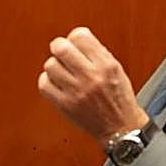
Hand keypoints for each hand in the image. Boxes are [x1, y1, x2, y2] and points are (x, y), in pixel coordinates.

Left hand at [38, 27, 148, 142]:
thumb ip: (97, 52)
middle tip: (62, 53)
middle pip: (61, 48)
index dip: (75, 37)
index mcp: (106, 66)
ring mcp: (77, 92)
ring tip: (63, 72)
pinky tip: (57, 83)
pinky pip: (44, 85)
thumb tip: (77, 38)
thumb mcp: (116, 69)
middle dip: (59, 47)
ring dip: (54, 66)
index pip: (80, 36)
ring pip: (50, 65)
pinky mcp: (65, 105)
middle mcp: (91, 77)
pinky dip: (48, 82)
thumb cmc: (119, 99)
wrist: (121, 129)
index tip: (75, 43)